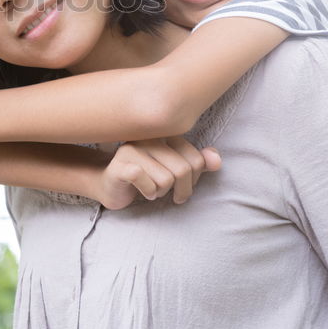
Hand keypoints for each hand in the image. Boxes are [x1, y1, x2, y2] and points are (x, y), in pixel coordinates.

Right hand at [97, 137, 220, 209]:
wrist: (110, 185)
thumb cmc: (147, 177)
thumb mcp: (176, 170)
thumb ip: (198, 163)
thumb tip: (217, 160)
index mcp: (165, 135)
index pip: (196, 159)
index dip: (194, 179)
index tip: (183, 185)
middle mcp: (148, 138)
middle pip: (183, 170)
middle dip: (181, 190)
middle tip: (170, 194)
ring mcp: (132, 150)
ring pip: (166, 179)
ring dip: (161, 192)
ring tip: (152, 189)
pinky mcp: (120, 166)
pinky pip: (147, 183)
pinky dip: (149, 193)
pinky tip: (142, 192)